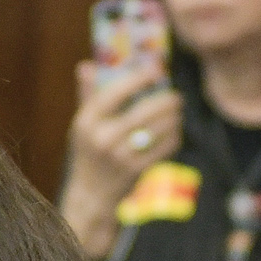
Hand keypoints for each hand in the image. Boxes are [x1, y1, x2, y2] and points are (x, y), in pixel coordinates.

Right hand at [58, 61, 182, 260]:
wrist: (92, 194)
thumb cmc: (89, 151)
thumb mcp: (83, 124)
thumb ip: (87, 95)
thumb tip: (86, 66)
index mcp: (87, 121)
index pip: (115, 93)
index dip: (137, 79)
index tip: (155, 70)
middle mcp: (102, 138)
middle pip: (143, 111)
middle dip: (166, 101)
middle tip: (177, 96)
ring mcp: (120, 156)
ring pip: (157, 130)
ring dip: (173, 118)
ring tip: (177, 113)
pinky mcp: (136, 171)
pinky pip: (164, 148)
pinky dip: (173, 137)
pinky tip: (174, 132)